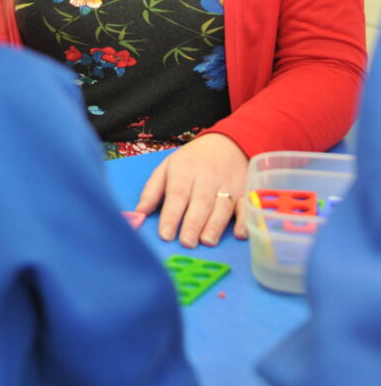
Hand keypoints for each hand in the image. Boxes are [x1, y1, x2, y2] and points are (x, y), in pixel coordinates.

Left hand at [134, 134, 248, 247]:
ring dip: (215, 225)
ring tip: (207, 241)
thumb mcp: (167, 167)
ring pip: (222, 205)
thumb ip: (152, 191)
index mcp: (185, 169)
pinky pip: (247, 206)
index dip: (171, 214)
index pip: (177, 193)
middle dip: (193, 223)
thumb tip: (139, 213)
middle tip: (186, 242)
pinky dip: (245, 220)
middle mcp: (208, 176)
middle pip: (201, 201)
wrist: (226, 143)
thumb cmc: (191, 161)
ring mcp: (229, 183)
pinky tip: (240, 234)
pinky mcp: (245, 191)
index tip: (165, 234)